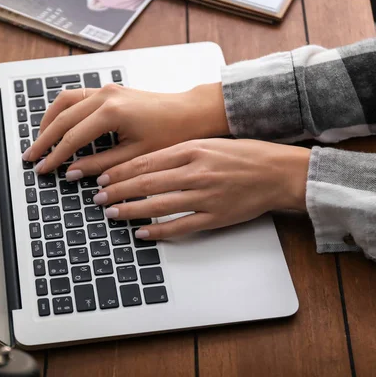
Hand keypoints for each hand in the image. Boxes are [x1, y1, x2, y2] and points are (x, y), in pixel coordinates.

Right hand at [23, 83, 228, 177]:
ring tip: (40, 141)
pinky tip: (58, 125)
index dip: (55, 156)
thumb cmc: (171, 133)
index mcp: (111, 112)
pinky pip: (76, 97)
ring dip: (49, 121)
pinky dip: (62, 111)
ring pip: (64, 101)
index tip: (42, 169)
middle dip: (44, 139)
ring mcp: (106, 89)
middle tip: (31, 157)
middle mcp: (104, 95)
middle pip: (61, 117)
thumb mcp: (135, 157)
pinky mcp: (109, 89)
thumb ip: (100, 165)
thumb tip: (72, 173)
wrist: (191, 113)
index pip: (72, 138)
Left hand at [93, 139, 309, 239]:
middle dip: (117, 192)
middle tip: (98, 198)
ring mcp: (205, 196)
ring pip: (158, 206)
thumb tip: (142, 163)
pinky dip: (158, 230)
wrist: (278, 172)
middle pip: (146, 183)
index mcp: (192, 150)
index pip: (146, 161)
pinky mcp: (215, 217)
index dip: (120, 172)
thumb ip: (176, 152)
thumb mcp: (206, 143)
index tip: (103, 178)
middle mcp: (196, 172)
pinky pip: (180, 226)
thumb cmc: (242, 155)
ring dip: (131, 211)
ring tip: (112, 214)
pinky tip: (142, 233)